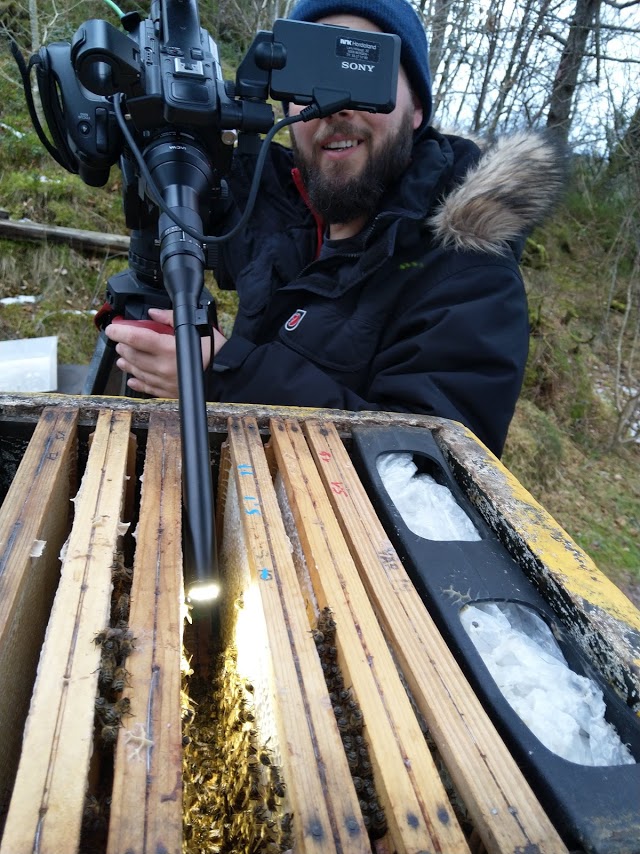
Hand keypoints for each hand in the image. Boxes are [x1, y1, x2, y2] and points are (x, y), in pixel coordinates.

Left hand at [104, 307, 226, 397]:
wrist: (228, 377)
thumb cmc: (215, 350)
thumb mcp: (197, 327)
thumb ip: (171, 318)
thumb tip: (153, 314)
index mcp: (168, 348)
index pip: (136, 337)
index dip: (120, 331)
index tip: (112, 328)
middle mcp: (162, 367)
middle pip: (132, 355)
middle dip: (123, 345)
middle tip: (121, 339)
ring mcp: (163, 382)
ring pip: (135, 371)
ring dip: (126, 362)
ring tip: (122, 356)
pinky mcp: (168, 393)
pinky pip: (146, 388)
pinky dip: (136, 382)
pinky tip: (132, 378)